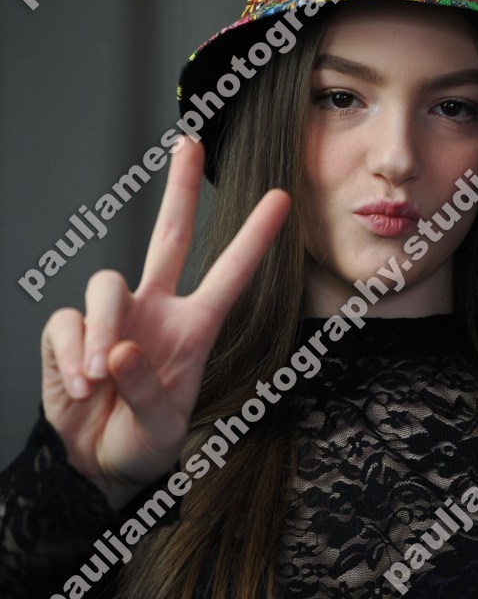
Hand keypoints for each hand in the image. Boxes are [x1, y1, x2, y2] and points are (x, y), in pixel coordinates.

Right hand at [41, 139, 290, 508]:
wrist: (96, 464)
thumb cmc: (144, 440)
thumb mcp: (161, 428)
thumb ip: (147, 389)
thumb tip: (121, 349)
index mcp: (195, 328)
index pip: (230, 273)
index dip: (255, 237)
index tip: (281, 199)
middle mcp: (157, 310)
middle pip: (168, 235)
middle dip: (178, 188)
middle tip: (187, 142)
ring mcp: (115, 317)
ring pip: (107, 282)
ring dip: (103, 328)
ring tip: (99, 378)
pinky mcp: (71, 331)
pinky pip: (67, 323)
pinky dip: (70, 355)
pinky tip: (79, 385)